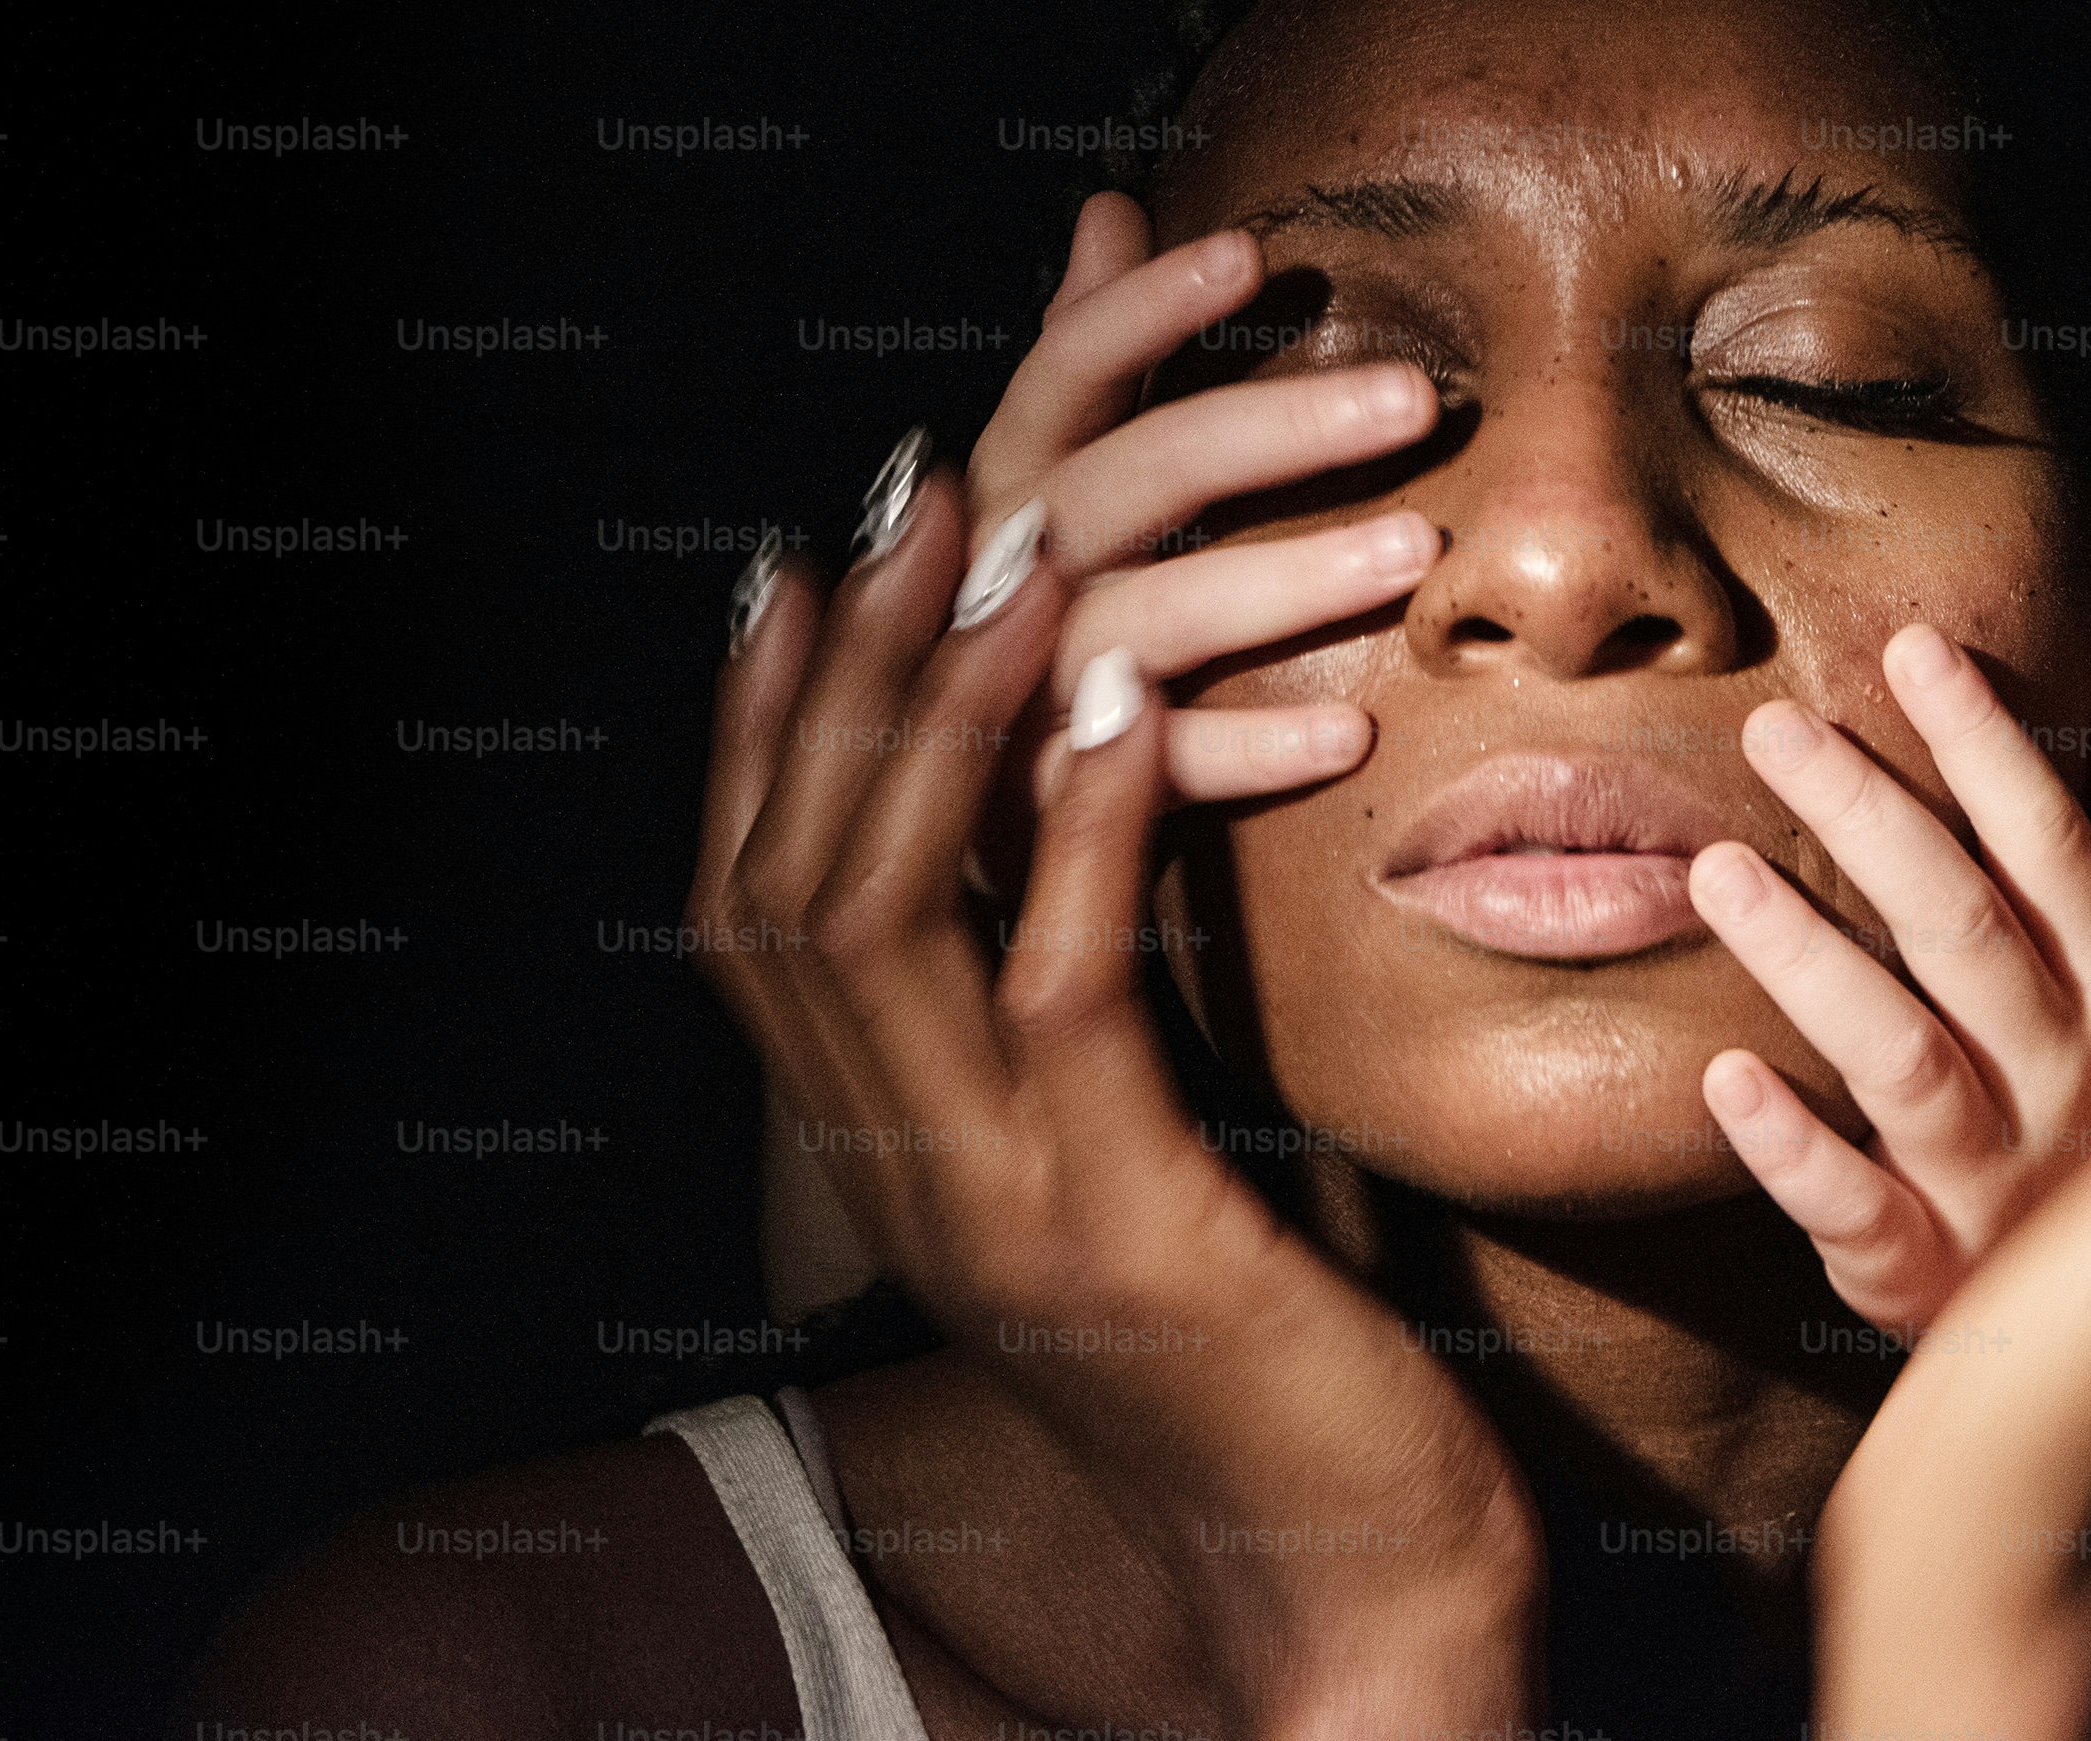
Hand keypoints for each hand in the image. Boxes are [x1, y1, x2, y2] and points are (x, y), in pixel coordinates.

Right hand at [690, 459, 1538, 1739]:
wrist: (1339, 1600)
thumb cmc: (1265, 1366)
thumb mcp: (1132, 1174)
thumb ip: (1077, 1029)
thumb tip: (1074, 854)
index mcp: (886, 1159)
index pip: (750, 913)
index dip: (756, 732)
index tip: (791, 561)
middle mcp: (893, 1178)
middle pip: (782, 880)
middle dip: (834, 672)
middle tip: (896, 490)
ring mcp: (986, 1205)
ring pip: (883, 915)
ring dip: (938, 710)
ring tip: (1003, 546)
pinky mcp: (1116, 1226)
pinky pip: (1060, 990)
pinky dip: (1080, 825)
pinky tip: (1117, 698)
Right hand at [960, 191, 1441, 815]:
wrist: (938, 830)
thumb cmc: (1019, 621)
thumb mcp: (1036, 478)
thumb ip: (1078, 349)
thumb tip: (1106, 205)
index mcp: (1004, 484)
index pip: (1064, 374)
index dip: (1145, 309)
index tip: (1258, 254)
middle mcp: (1000, 576)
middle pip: (1126, 482)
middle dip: (1271, 432)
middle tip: (1419, 398)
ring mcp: (1017, 691)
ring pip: (1146, 621)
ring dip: (1282, 581)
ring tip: (1415, 550)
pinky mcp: (1044, 808)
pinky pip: (1158, 774)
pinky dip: (1251, 750)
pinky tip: (1355, 731)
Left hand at [1686, 631, 2090, 1333]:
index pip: (2055, 848)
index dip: (1988, 743)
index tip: (1912, 645)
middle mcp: (2070, 1079)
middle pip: (1964, 928)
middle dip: (1870, 814)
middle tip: (1773, 726)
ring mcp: (1995, 1180)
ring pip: (1901, 1056)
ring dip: (1807, 959)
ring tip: (1715, 870)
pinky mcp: (1922, 1273)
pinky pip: (1856, 1211)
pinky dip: (1792, 1148)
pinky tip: (1720, 1078)